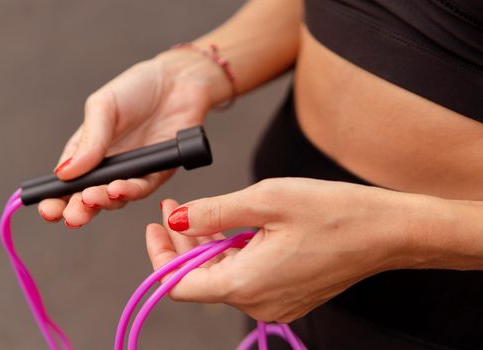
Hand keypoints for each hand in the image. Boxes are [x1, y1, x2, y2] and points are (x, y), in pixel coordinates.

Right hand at [38, 50, 226, 226]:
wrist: (178, 81)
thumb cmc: (137, 88)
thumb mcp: (104, 107)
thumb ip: (89, 139)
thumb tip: (65, 172)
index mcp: (88, 151)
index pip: (68, 182)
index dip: (56, 199)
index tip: (47, 209)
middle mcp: (109, 167)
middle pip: (89, 197)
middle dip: (77, 209)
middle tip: (71, 215)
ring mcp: (133, 172)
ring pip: (115, 198)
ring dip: (103, 202)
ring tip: (92, 199)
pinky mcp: (158, 173)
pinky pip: (143, 188)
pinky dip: (130, 191)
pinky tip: (118, 189)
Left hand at [147, 178, 430, 322]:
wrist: (387, 231)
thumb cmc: (335, 212)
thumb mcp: (265, 200)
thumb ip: (213, 212)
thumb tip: (176, 218)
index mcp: (246, 283)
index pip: (179, 284)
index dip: (160, 255)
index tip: (155, 226)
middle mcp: (258, 302)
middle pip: (200, 279)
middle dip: (183, 243)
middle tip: (176, 208)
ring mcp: (274, 302)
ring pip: (223, 276)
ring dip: (208, 246)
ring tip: (204, 213)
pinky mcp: (287, 295)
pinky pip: (246, 277)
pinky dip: (232, 254)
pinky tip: (234, 229)